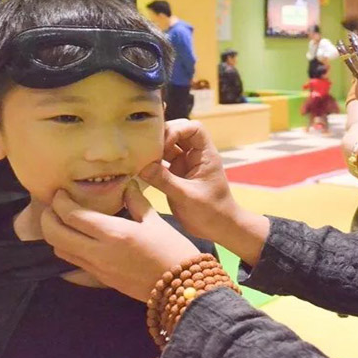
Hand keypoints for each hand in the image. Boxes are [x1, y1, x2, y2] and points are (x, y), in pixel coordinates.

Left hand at [41, 181, 200, 301]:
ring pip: (60, 251)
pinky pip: (73, 262)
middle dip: (48, 218)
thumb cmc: (171, 249)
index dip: (60, 202)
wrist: (180, 287)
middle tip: (54, 206)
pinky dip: (68, 248)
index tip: (59, 192)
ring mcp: (97, 268)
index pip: (72, 216)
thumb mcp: (155, 221)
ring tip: (63, 221)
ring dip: (55, 234)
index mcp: (113, 233)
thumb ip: (136, 201)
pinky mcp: (100, 279)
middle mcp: (98, 252)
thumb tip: (127, 185)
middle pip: (56, 235)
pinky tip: (77, 239)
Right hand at [139, 119, 239, 242]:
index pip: (193, 128)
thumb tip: (143, 166)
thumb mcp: (187, 197)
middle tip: (145, 147)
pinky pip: (161, 163)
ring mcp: (185, 165)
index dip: (177, 130)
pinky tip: (139, 168)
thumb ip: (166, 181)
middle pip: (178, 133)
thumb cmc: (211, 212)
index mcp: (206, 155)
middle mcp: (195, 156)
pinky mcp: (176, 175)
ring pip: (167, 147)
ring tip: (138, 156)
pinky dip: (151, 163)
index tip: (164, 145)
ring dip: (154, 150)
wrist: (218, 229)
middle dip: (161, 137)